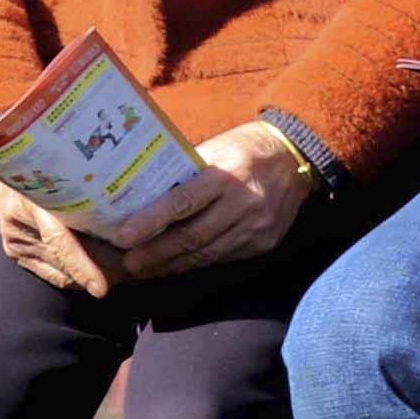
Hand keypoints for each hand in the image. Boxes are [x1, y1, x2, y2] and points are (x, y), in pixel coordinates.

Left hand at [101, 121, 312, 281]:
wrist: (294, 158)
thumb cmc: (244, 148)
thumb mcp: (215, 149)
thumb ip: (185, 172)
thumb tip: (143, 193)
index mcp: (226, 175)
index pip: (182, 202)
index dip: (151, 221)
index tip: (124, 236)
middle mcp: (243, 204)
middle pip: (192, 236)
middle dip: (156, 253)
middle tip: (128, 263)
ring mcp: (255, 228)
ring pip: (207, 255)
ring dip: (172, 265)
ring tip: (145, 270)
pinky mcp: (263, 243)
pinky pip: (223, 258)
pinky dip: (196, 263)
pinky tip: (175, 265)